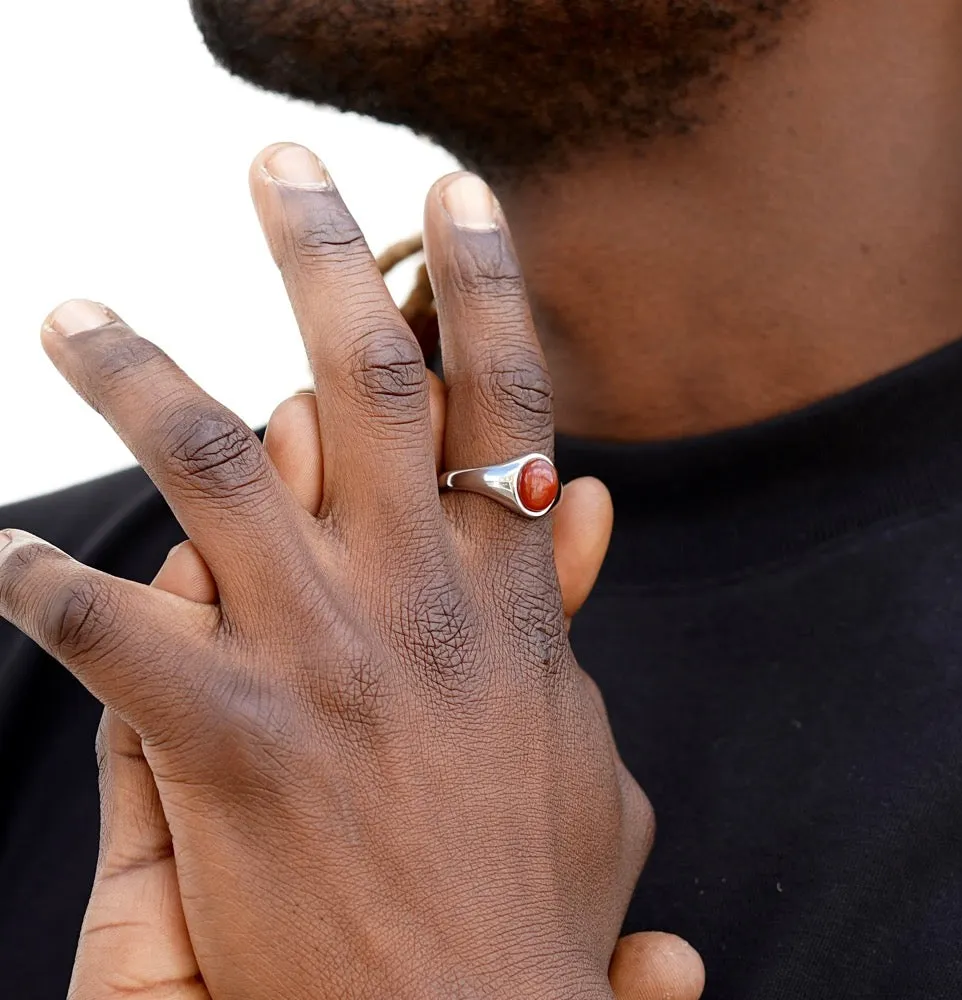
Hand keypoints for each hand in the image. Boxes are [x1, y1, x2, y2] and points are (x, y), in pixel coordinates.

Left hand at [2, 143, 694, 999]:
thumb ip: (570, 616)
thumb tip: (578, 505)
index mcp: (505, 596)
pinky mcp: (229, 748)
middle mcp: (414, 599)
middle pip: (362, 384)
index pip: (502, 400)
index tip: (458, 192)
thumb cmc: (531, 887)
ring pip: (212, 475)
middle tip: (278, 165)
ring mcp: (318, 664)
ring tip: (74, 309)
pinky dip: (48, 588)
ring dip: (137, 377)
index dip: (488, 284)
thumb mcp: (585, 743)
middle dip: (319, 257)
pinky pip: (115, 640)